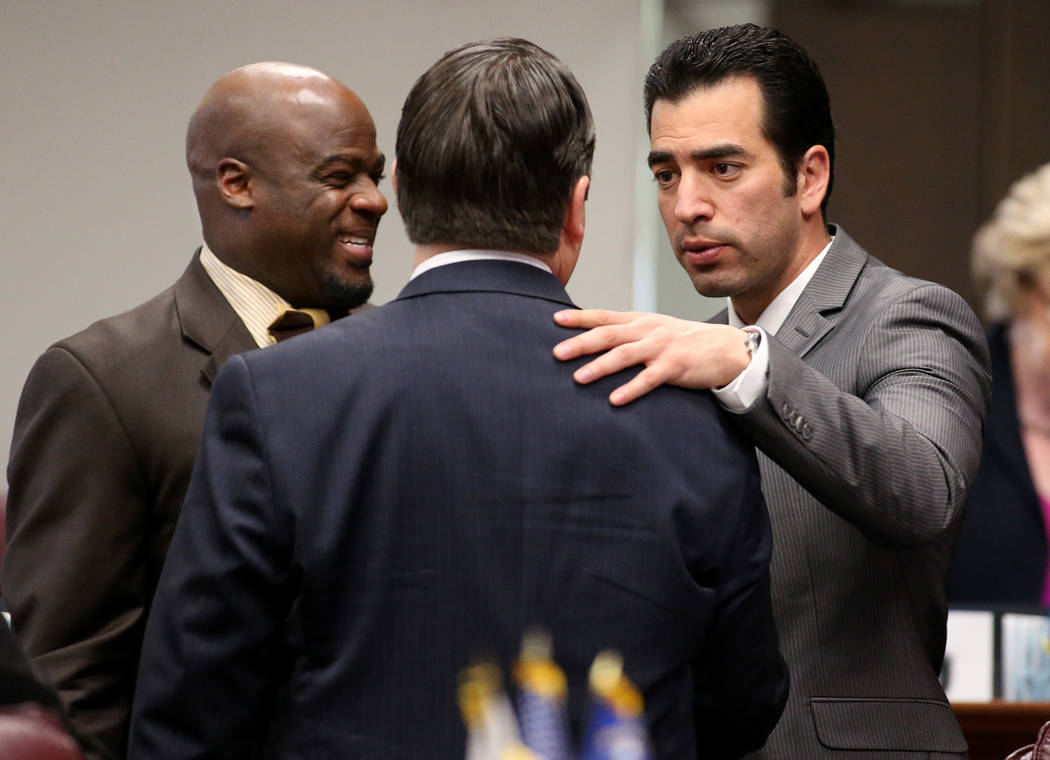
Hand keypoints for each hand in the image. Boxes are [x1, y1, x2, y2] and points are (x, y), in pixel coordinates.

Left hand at [552, 309, 751, 404]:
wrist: (725, 348)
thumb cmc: (684, 341)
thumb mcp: (654, 329)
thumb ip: (628, 332)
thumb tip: (594, 339)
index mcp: (639, 321)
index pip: (604, 317)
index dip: (579, 318)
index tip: (555, 320)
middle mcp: (647, 330)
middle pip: (608, 335)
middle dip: (580, 343)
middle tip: (557, 353)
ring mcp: (661, 347)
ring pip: (624, 355)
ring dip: (600, 366)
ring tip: (578, 377)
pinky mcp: (675, 366)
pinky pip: (649, 379)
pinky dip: (630, 389)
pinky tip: (614, 399)